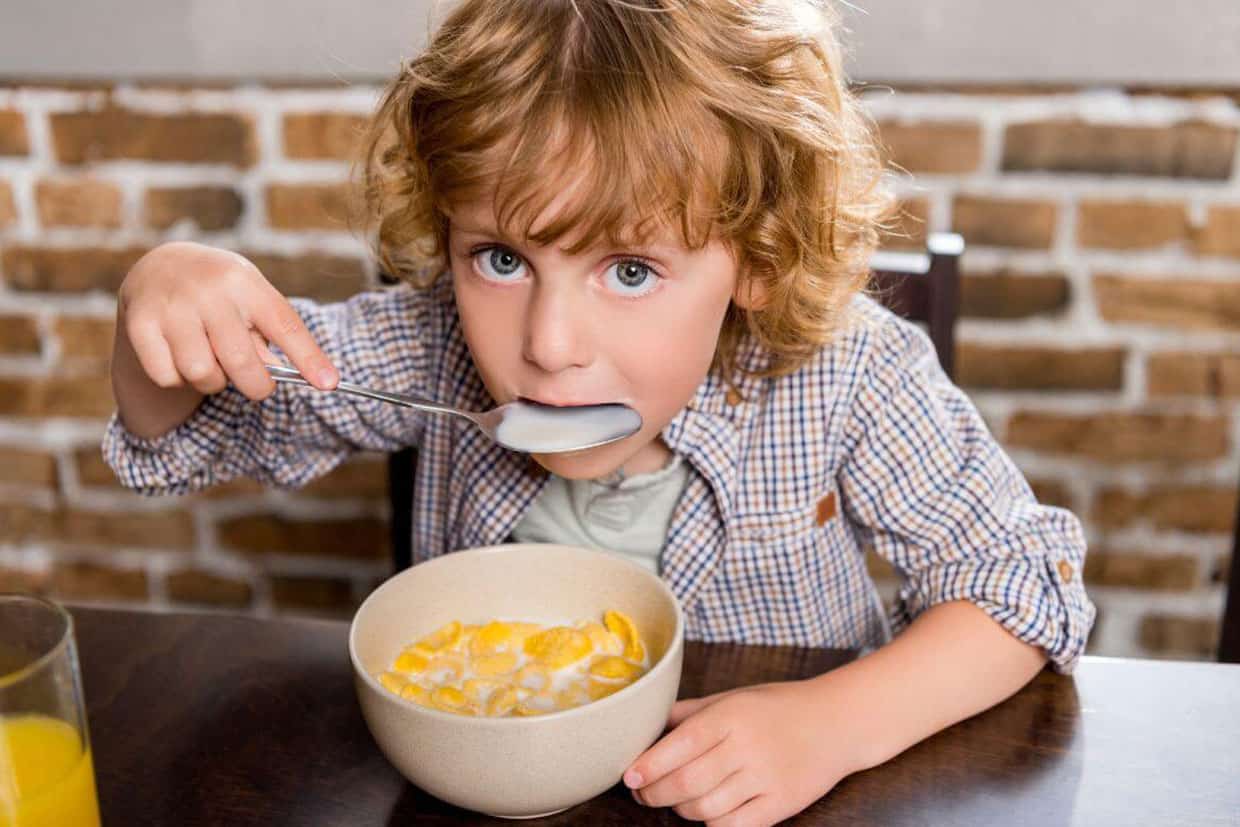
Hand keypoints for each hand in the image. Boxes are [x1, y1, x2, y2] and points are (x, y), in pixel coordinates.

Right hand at [111, 242, 336, 436]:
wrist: (160, 267)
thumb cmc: (221, 292)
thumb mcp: (250, 299)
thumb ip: (268, 336)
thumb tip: (275, 374)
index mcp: (245, 282)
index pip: (284, 324)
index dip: (308, 358)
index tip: (329, 384)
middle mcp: (207, 290)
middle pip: (241, 362)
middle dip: (256, 385)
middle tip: (257, 384)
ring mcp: (171, 306)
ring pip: (202, 374)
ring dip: (212, 381)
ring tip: (212, 361)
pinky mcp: (140, 324)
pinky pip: (168, 377)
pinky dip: (178, 379)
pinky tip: (180, 356)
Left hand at [623, 680, 855, 825]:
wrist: (837, 722)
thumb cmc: (779, 707)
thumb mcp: (735, 696)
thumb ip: (691, 711)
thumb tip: (648, 723)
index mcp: (732, 715)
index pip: (680, 744)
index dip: (649, 764)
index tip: (629, 776)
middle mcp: (747, 746)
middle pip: (686, 782)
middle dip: (655, 793)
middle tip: (644, 793)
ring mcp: (765, 778)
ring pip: (705, 809)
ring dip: (681, 810)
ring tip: (676, 800)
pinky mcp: (781, 804)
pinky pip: (733, 826)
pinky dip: (712, 824)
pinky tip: (708, 813)